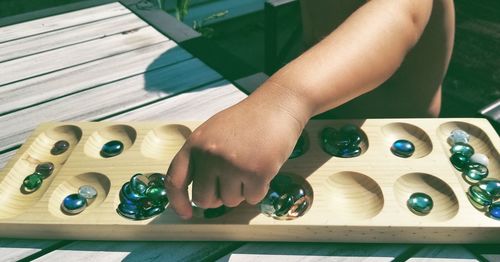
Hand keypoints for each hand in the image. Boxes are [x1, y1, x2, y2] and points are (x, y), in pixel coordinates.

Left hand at [164, 85, 308, 218]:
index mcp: (195, 143)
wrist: (278, 105)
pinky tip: (263, 167)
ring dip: (242, 191)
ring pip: (230, 202)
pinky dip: (259, 189)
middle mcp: (210, 154)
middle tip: (232, 182)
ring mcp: (232, 164)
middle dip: (218, 198)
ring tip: (250, 165)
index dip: (178, 202)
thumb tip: (199, 196)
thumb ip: (202, 158)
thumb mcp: (214, 132)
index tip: (186, 213)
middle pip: (204, 200)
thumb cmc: (248, 121)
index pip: (175, 180)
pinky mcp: (256, 172)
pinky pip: (253, 198)